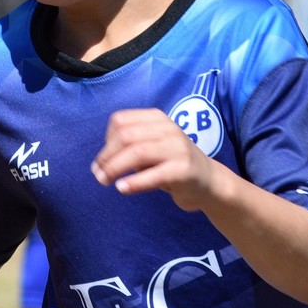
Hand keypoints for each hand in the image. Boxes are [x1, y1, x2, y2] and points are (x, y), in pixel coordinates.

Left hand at [91, 108, 219, 211]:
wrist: (209, 181)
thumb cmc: (173, 163)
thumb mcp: (152, 147)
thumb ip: (132, 146)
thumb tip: (102, 160)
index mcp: (157, 118)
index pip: (120, 120)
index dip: (106, 140)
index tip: (102, 159)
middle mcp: (168, 128)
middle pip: (125, 136)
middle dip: (107, 156)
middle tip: (97, 174)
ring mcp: (177, 147)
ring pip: (137, 152)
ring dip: (114, 168)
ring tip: (104, 181)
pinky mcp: (183, 170)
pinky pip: (153, 174)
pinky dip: (134, 182)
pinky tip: (122, 188)